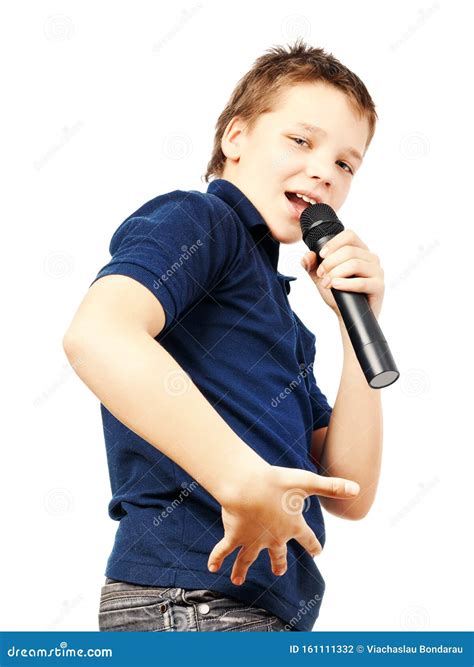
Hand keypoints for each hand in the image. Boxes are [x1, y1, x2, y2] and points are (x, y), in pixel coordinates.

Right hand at [207, 465, 359, 585]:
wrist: (248, 487)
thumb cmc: (277, 482)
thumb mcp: (307, 481)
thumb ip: (332, 486)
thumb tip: (357, 488)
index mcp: (292, 526)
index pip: (308, 538)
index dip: (314, 544)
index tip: (318, 552)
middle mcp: (273, 538)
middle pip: (277, 554)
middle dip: (278, 563)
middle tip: (278, 571)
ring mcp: (253, 540)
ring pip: (248, 559)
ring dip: (243, 570)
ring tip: (238, 580)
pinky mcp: (235, 536)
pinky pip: (224, 551)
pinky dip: (217, 559)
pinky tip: (212, 568)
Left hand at [300, 229, 384, 319]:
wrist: (347, 316)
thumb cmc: (338, 294)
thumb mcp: (321, 278)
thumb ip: (312, 266)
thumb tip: (307, 255)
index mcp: (360, 251)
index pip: (349, 235)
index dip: (333, 243)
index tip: (321, 256)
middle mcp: (371, 258)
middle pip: (349, 250)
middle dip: (330, 262)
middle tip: (321, 275)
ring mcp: (377, 272)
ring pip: (355, 263)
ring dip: (336, 273)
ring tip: (327, 283)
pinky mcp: (379, 287)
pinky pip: (362, 282)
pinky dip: (346, 283)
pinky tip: (335, 285)